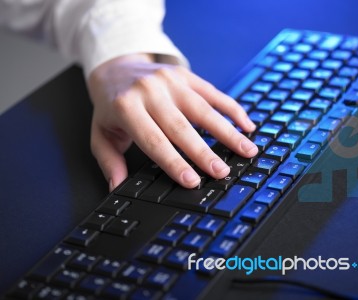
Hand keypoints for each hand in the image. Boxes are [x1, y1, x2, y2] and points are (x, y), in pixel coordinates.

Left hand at [87, 53, 257, 190]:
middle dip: (204, 153)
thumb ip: (109, 161)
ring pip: (203, 110)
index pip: (154, 141)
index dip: (174, 163)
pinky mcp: (185, 75)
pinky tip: (247, 124)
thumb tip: (118, 187)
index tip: (192, 181)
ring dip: (227, 132)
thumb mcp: (100, 133)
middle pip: (182, 128)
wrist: (116, 66)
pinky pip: (213, 92)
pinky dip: (232, 109)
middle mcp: (150, 92)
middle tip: (222, 172)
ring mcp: (170, 81)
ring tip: (247, 150)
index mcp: (126, 108)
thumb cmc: (111, 105)